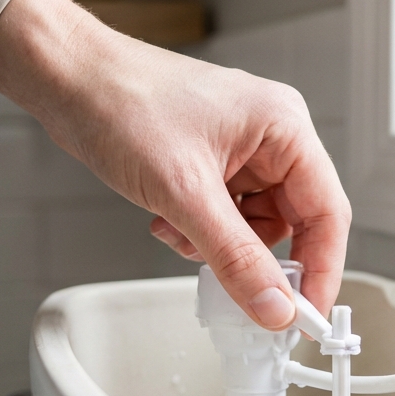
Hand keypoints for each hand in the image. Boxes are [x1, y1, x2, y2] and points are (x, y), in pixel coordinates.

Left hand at [0, 0, 350, 329]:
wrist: (67, 80)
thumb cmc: (123, 103)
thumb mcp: (185, 193)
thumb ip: (235, 257)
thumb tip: (274, 305)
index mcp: (283, 127)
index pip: (327, 212)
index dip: (321, 269)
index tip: (306, 315)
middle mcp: (269, 137)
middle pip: (292, 223)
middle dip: (255, 257)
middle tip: (236, 289)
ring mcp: (239, 150)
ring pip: (253, 227)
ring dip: (218, 246)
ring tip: (177, 231)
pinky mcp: (209, 163)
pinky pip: (224, 217)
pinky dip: (198, 232)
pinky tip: (166, 221)